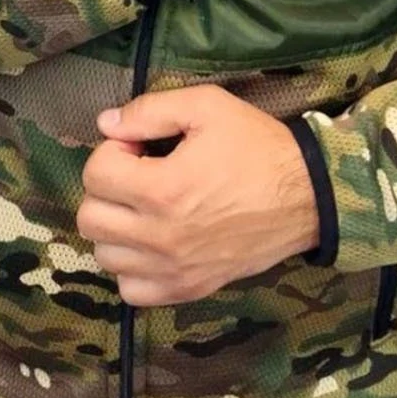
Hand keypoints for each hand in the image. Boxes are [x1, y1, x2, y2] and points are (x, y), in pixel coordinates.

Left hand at [77, 84, 320, 305]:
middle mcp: (161, 236)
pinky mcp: (188, 289)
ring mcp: (173, 269)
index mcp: (163, 188)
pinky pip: (131, 290)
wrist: (306, 196)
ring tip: (145, 207)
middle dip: (106, 189)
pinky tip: (152, 242)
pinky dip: (132, 267)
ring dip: (116, 227)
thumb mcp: (208, 107)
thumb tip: (106, 123)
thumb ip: (150, 110)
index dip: (112, 150)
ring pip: (105, 255)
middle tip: (137, 175)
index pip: (95, 174)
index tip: (139, 146)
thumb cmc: (257, 146)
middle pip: (90, 218)